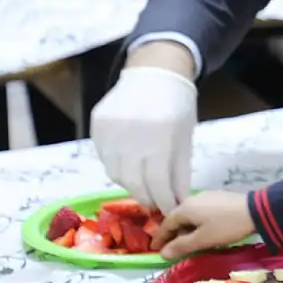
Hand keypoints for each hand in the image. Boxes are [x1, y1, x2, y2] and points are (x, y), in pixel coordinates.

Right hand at [90, 64, 196, 213]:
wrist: (154, 72)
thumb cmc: (176, 105)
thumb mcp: (185, 135)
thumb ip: (180, 169)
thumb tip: (177, 201)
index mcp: (161, 134)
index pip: (158, 180)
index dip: (163, 199)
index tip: (168, 210)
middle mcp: (132, 132)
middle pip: (134, 181)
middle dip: (146, 197)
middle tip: (154, 203)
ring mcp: (111, 129)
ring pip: (116, 172)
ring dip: (131, 184)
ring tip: (144, 185)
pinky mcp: (97, 125)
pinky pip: (105, 157)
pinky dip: (118, 167)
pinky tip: (130, 166)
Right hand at [151, 190, 253, 258]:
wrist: (255, 211)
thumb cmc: (226, 226)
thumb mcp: (202, 240)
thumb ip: (181, 246)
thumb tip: (162, 253)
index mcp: (185, 208)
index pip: (166, 224)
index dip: (160, 238)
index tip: (155, 249)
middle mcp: (192, 199)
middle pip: (177, 218)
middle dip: (172, 233)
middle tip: (170, 249)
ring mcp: (206, 197)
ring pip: (189, 215)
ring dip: (185, 229)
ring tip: (186, 243)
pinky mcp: (217, 198)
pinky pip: (199, 212)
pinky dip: (195, 223)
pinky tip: (202, 232)